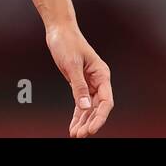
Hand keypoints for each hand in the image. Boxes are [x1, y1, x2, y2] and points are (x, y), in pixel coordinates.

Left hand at [46, 22, 112, 136]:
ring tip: (75, 134)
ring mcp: (89, 83)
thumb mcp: (72, 64)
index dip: (99, 117)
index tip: (91, 129)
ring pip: (88, 107)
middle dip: (89, 122)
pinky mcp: (78, 83)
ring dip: (82, 121)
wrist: (59, 30)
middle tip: (79, 135)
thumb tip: (85, 107)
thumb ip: (78, 86)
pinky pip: (80, 102)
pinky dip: (77, 114)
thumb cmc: (67, 42)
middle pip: (98, 107)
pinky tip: (73, 125)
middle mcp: (98, 80)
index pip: (106, 101)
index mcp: (102, 74)